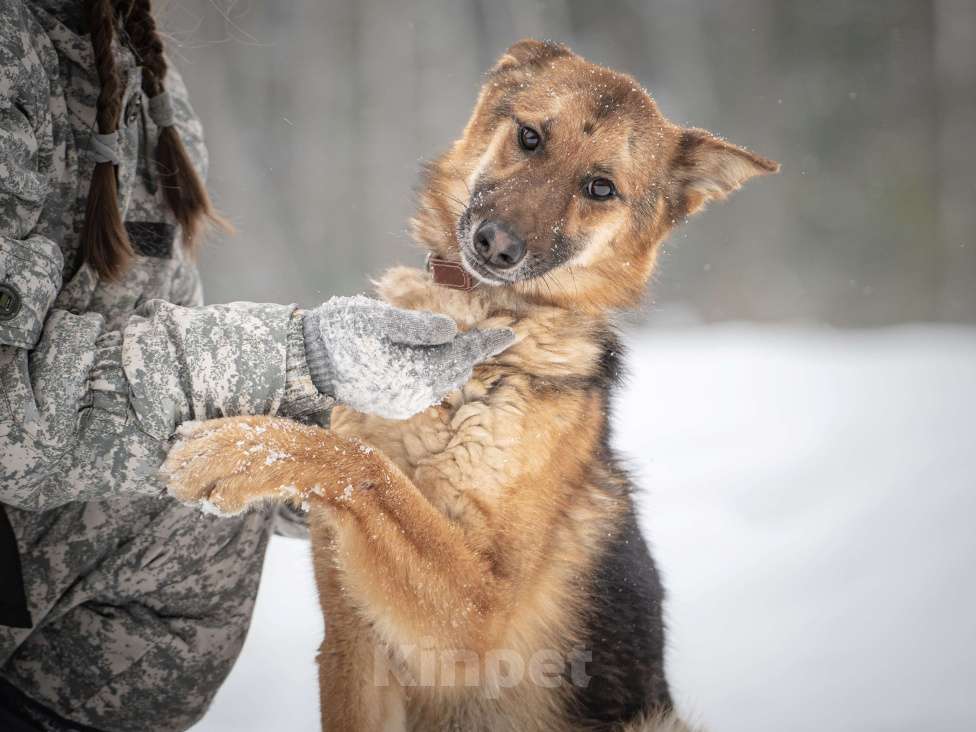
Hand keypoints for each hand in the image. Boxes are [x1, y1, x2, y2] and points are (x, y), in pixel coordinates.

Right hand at [303, 296, 514, 419]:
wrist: (306, 360)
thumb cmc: (340, 332)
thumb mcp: (376, 319)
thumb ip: (415, 327)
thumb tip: (450, 332)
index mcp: (411, 372)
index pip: (460, 355)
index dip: (486, 344)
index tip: (513, 334)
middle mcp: (412, 394)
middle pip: (455, 369)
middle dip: (470, 351)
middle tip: (491, 333)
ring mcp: (403, 402)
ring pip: (443, 379)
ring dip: (453, 360)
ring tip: (464, 342)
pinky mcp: (394, 403)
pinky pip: (427, 387)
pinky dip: (435, 370)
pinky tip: (433, 355)